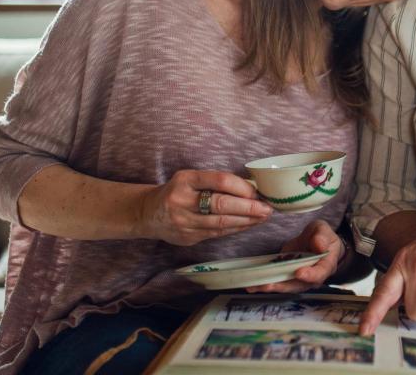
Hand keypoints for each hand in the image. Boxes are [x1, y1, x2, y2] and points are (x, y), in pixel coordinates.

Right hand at [138, 170, 271, 245]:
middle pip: (221, 204)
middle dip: (248, 207)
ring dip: (247, 221)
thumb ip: (215, 182)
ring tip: (264, 217)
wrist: (148, 213)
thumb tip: (252, 187)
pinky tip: (249, 224)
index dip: (241, 186)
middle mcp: (182, 200)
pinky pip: (217, 233)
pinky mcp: (187, 237)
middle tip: (267, 208)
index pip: (219, 180)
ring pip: (221, 223)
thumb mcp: (190, 179)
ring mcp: (183, 221)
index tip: (258, 191)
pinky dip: (236, 229)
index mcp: (185, 180)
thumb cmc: (178, 191)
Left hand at [246, 219, 345, 293]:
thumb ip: (322, 237)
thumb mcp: (324, 230)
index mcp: (326, 265)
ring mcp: (298, 278)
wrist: (316, 241)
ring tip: (256, 286)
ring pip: (286, 286)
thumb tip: (319, 245)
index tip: (299, 272)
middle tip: (268, 285)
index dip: (310, 275)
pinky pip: (277, 281)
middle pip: (299, 285)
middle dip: (283, 286)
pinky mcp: (287, 275)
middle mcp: (312, 276)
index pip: (320, 273)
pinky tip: (251, 285)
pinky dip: (265, 283)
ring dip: (271, 287)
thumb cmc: (323, 236)